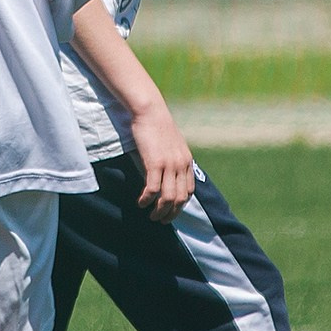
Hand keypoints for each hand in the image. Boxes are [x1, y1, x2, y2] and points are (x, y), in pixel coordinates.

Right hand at [129, 102, 195, 222]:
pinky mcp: (154, 163)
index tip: (172, 211)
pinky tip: (141, 203)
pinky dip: (147, 199)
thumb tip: (169, 172)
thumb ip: (174, 158)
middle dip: (171, 213)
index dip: (181, 205)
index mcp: (187, 161)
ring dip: (159, 210)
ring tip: (151, 216)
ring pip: (167, 197)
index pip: (189, 190)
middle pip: (180, 198)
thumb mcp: (173, 144)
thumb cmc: (158, 125)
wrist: (150, 110)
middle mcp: (181, 165)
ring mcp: (169, 164)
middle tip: (161, 220)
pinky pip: (152, 189)